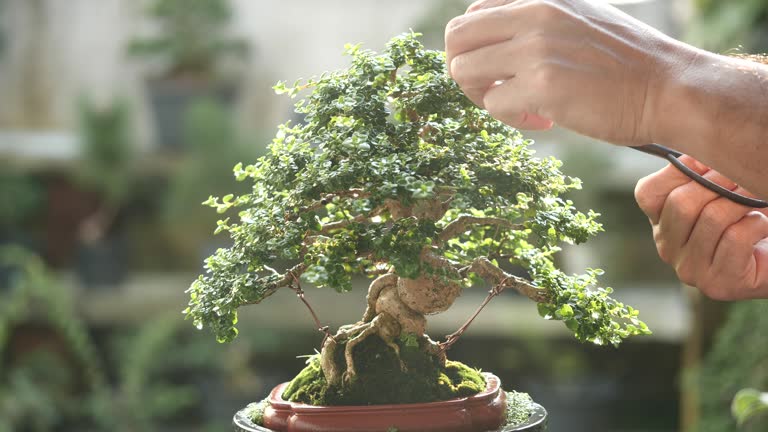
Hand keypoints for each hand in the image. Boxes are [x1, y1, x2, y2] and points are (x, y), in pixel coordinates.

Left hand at [445, 0, 694, 145]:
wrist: (669, 88)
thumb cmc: (626, 64)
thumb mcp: (578, 20)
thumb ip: (536, 23)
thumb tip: (493, 46)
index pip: (474, 14)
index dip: (476, 49)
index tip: (499, 69)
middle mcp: (534, 13)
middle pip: (455, 38)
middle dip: (464, 71)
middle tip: (493, 90)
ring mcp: (535, 47)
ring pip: (464, 72)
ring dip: (483, 96)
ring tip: (520, 105)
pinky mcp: (542, 85)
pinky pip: (493, 104)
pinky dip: (511, 118)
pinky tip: (544, 120)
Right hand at [634, 155, 767, 299]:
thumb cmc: (746, 221)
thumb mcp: (716, 194)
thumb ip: (699, 174)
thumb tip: (699, 151)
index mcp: (661, 225)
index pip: (648, 193)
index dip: (680, 170)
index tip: (711, 163)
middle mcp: (668, 250)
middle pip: (681, 203)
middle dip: (719, 182)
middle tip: (745, 176)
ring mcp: (690, 270)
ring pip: (712, 218)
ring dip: (743, 201)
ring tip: (759, 197)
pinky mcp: (718, 284)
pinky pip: (735, 238)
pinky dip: (757, 224)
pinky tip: (763, 224)